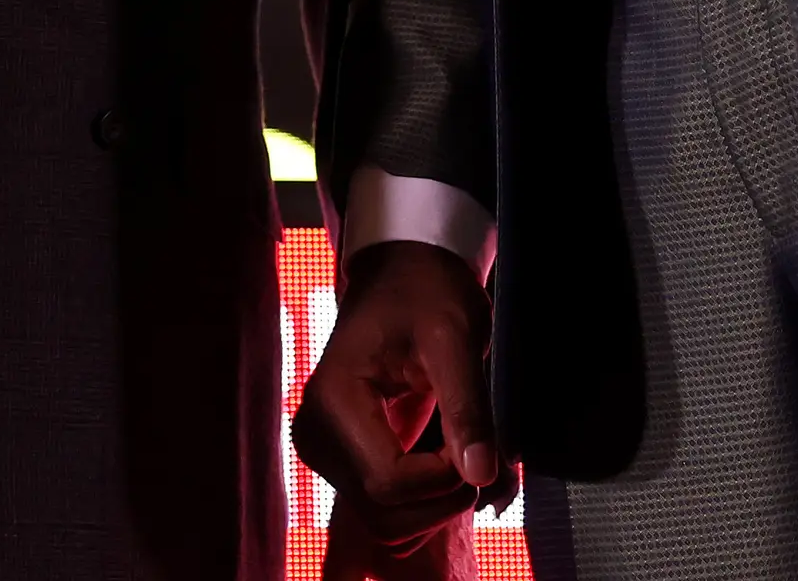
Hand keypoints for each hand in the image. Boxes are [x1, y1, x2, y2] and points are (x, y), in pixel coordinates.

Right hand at [296, 239, 497, 576]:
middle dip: (443, 499)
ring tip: (467, 454)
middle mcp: (316, 435)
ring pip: (386, 523)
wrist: (403, 275)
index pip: (389, 483)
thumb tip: (481, 475)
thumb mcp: (454, 339)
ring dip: (437, 506)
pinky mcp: (342, 460)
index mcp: (332, 401)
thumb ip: (467, 408)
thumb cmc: (426, 294)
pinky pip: (385, 508)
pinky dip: (426, 502)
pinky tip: (448, 463)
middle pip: (385, 514)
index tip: (476, 442)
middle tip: (479, 453)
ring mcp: (325, 452)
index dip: (445, 478)